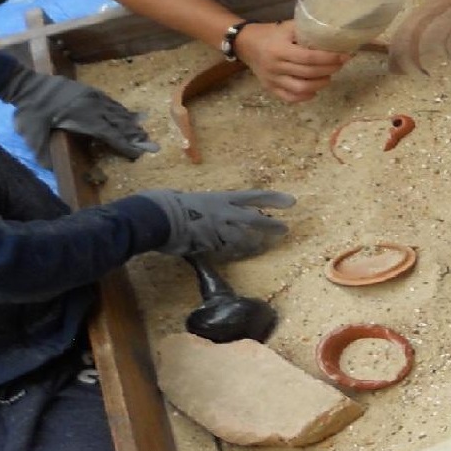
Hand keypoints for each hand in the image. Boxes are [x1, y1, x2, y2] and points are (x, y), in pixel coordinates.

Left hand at [0, 64, 157, 163]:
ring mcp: (92, 96)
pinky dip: (122, 111)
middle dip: (135, 135)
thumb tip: (50, 169)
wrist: (25, 83)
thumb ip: (42, 153)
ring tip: (144, 132)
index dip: (125, 145)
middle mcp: (93, 106)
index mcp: (83, 117)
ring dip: (131, 123)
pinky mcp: (89, 91)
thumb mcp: (32, 134)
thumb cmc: (29, 110)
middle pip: (119, 122)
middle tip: (150, 144)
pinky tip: (128, 116)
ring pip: (118, 111)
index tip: (138, 153)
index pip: (110, 134)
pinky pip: (111, 102)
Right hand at [140, 188, 294, 261]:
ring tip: (260, 246)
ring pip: (243, 238)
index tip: (291, 202)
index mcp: (220, 197)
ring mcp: (218, 229)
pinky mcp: (210, 244)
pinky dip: (234, 252)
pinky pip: (227, 250)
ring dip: (253, 243)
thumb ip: (210, 205)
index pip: (253, 196)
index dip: (273, 199)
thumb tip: (215, 211)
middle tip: (285, 229)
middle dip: (271, 225)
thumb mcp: (195, 198)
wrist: (158, 216)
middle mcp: (224, 212)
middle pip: (254, 219)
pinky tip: (239, 253)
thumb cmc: (170, 203)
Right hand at [233, 20, 350, 102]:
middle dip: (329, 69)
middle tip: (340, 64)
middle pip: (308, 73)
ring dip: (320, 84)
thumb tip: (333, 35)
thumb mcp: (287, 27)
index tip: (344, 56)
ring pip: (301, 88)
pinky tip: (314, 89)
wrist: (245, 44)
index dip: (329, 58)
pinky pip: (290, 97)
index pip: (309, 57)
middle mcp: (275, 67)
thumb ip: (306, 30)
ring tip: (328, 77)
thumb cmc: (270, 33)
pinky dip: (305, 96)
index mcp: (280, 50)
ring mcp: (272, 80)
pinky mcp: (270, 89)